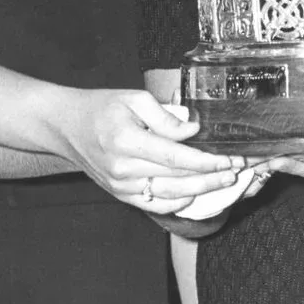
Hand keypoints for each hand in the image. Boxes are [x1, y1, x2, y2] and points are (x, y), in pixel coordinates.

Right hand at [55, 89, 244, 214]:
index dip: (208, 161)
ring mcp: (121, 186)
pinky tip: (197, 193)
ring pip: (170, 196)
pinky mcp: (120, 195)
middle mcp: (123, 169)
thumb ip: (165, 116)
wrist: (65, 126)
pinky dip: (179, 203)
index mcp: (126, 141)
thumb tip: (193, 131)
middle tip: (238, 172)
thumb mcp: (133, 98)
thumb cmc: (100, 107)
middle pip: (178, 180)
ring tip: (225, 183)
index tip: (231, 158)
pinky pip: (155, 205)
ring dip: (202, 191)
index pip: (177, 157)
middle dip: (212, 177)